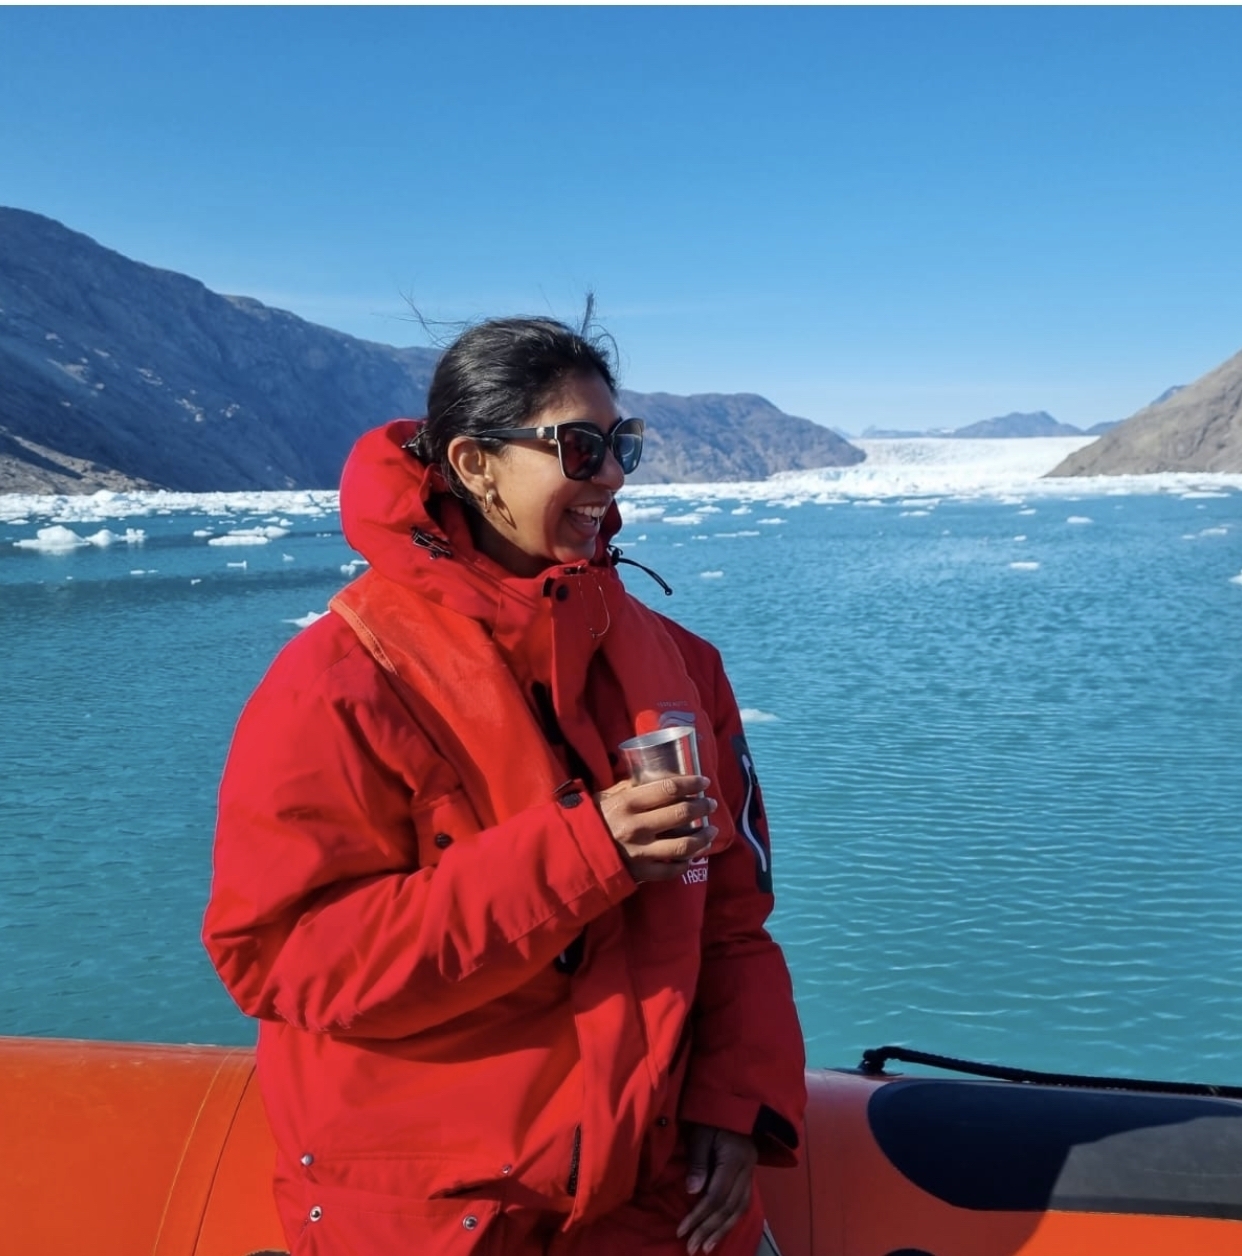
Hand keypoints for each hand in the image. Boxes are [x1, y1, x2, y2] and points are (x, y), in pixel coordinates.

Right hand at [595, 775, 716, 882]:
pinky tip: (692, 855)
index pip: (669, 789)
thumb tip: (654, 774)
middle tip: (710, 804)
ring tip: (711, 831)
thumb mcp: (606, 797)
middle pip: (681, 814)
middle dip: (702, 807)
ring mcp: (640, 852)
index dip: (691, 783)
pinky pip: (671, 870)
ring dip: (703, 837)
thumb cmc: (591, 820)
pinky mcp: (640, 872)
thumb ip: (629, 787)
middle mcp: (636, 826)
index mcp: (628, 803)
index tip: (704, 781)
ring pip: (684, 845)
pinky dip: (686, 862)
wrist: (571, 853)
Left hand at [676, 1123, 757, 1253]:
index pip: (716, 1196)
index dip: (698, 1216)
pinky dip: (731, 1219)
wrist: (737, 1100)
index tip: (681, 1231)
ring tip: (706, 1247)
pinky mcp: (750, 1173)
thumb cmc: (713, 1113)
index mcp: (734, 1159)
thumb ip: (698, 1162)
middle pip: (728, 1208)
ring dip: (722, 1230)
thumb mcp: (701, 1132)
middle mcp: (746, 1170)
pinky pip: (743, 1203)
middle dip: (708, 1230)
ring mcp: (751, 1172)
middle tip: (692, 1249)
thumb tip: (692, 1192)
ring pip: (739, 1209)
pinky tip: (722, 1230)